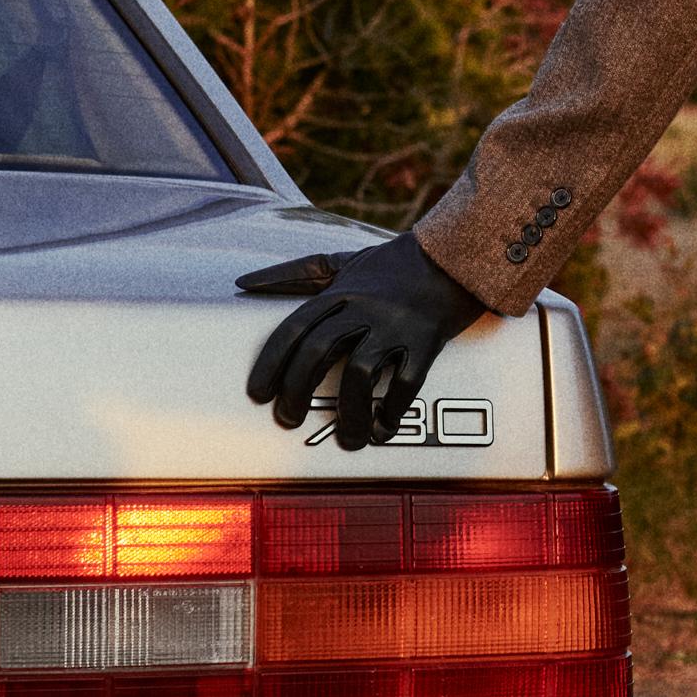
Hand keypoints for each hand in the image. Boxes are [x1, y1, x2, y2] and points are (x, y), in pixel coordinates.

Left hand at [241, 232, 486, 448]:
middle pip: (319, 351)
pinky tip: (383, 427)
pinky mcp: (427, 342)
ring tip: (346, 438)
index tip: (259, 394)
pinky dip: (394, 409)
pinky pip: (407, 381)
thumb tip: (244, 282)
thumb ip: (295, 275)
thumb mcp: (341, 262)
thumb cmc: (394, 264)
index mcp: (340, 293)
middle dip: (298, 390)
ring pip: (361, 372)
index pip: (294, 329)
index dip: (272, 364)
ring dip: (349, 411)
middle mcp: (365, 308)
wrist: (452, 257)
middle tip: (289, 419)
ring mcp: (396, 326)